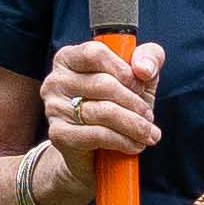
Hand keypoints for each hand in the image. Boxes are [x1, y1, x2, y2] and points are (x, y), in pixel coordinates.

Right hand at [38, 35, 162, 172]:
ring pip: (102, 111)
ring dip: (134, 124)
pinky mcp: (59, 134)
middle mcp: (56, 80)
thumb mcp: (138, 78)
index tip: (140, 86)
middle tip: (149, 116)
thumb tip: (143, 68)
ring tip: (149, 134)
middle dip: (135, 103)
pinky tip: (135, 145)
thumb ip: (149, 58)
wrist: (94, 150)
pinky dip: (122, 141)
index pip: (95, 53)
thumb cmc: (117, 105)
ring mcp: (54, 107)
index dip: (124, 70)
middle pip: (103, 84)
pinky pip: (96, 135)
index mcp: (70, 58)